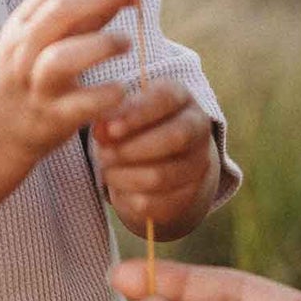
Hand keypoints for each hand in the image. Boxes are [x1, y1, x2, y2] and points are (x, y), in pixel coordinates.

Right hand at [0, 0, 139, 162]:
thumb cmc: (29, 73)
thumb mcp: (43, 37)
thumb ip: (79, 15)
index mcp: (23, 23)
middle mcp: (24, 50)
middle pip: (60, 11)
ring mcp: (36, 85)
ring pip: (62, 57)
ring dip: (102, 44)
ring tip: (127, 43)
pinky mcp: (52, 118)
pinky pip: (81, 104)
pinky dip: (106, 94)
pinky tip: (122, 89)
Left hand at [92, 79, 218, 237]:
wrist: (162, 158)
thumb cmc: (136, 126)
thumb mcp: (124, 114)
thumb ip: (111, 118)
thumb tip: (102, 131)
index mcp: (181, 97)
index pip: (164, 100)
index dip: (136, 115)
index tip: (108, 129)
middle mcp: (199, 128)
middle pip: (174, 137)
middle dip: (131, 149)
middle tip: (102, 155)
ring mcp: (199, 163)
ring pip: (161, 175)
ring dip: (125, 176)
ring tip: (107, 170)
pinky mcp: (190, 195)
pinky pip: (157, 203)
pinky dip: (130, 197)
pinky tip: (120, 186)